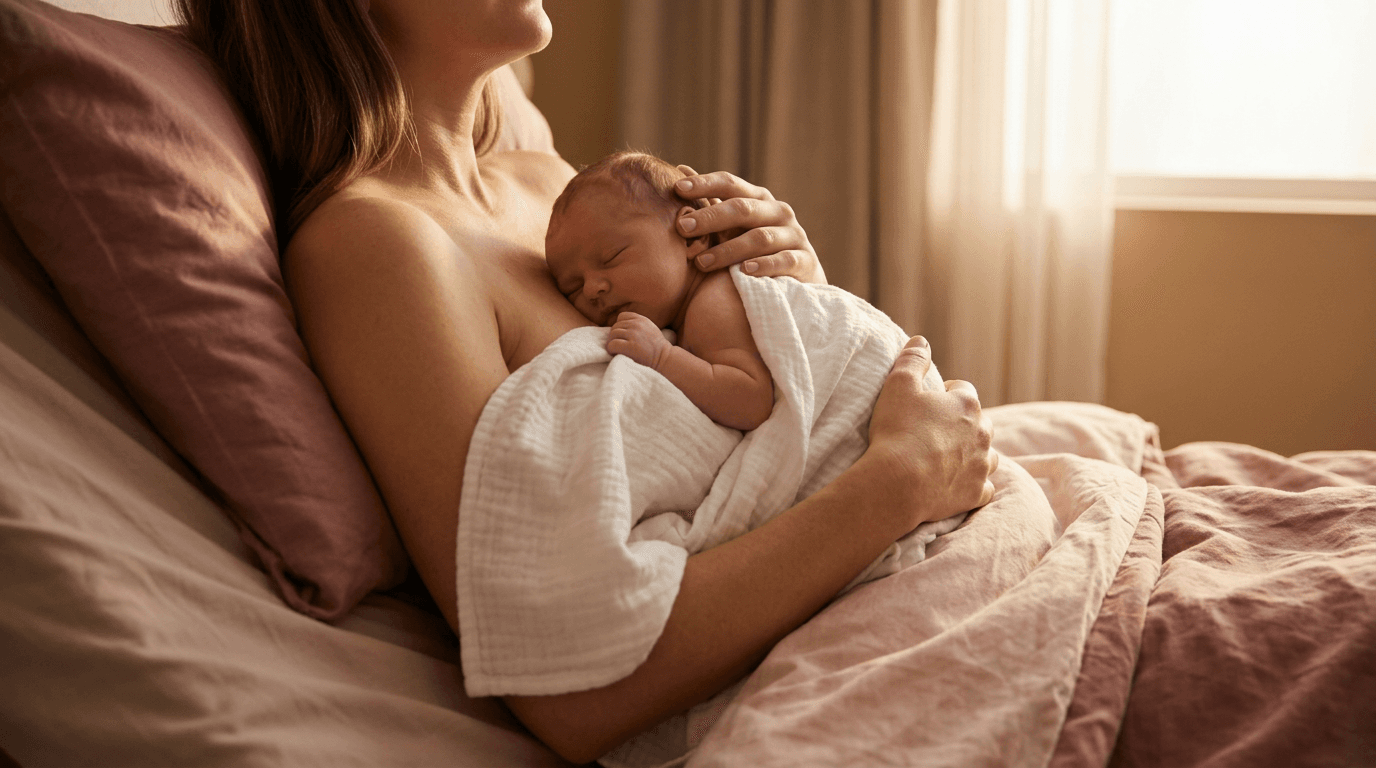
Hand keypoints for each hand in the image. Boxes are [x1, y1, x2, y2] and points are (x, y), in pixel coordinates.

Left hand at [606, 312, 671, 369]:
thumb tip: (618, 327)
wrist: (664, 360)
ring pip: (612, 335)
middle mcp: (637, 325)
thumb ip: (637, 325)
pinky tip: (616, 354)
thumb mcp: (649, 329)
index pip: (622, 317)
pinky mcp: (630, 347)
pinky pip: (612, 345)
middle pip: (615, 326)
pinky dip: (611, 350)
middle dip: (615, 337)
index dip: (620, 326)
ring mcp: (633, 335)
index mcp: (641, 319)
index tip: (623, 336)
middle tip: (619, 346)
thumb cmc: (655, 348)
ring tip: (618, 351)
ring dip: (612, 343)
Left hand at [672, 165, 825, 283]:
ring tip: (702, 263)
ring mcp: (794, 235)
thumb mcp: (735, 225)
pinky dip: (764, 265)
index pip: (730, 184)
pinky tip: (744, 271)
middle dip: (711, 217)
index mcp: (758, 199)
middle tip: (682, 228)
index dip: (705, 183)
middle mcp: (778, 212)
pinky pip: (785, 260)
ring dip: (729, 250)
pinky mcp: (806, 261)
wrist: (798, 282)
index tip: (678, 188)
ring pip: (760, 238)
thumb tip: (681, 169)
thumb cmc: (756, 249)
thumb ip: (711, 201)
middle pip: (743, 208)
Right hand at [865, 336, 996, 528]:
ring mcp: (982, 465)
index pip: (963, 390)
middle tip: (937, 431)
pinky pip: (984, 487)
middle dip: (964, 425)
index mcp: (967, 404)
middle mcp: (983, 433)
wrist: (898, 483)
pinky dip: (974, 484)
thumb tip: (921, 340)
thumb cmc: (898, 431)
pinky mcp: (976, 492)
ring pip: (988, 455)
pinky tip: (958, 485)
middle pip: (980, 423)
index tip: (930, 402)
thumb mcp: (898, 385)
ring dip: (974, 454)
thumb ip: (912, 359)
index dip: (946, 394)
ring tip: (950, 458)